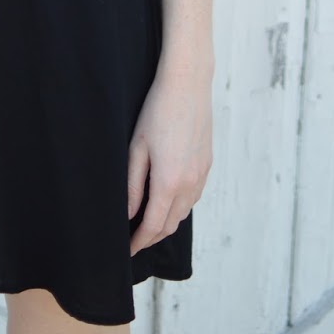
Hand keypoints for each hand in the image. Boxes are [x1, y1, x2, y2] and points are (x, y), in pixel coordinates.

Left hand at [127, 66, 212, 254]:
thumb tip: (128, 214)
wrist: (188, 84)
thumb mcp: (137, 147)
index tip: (126, 250)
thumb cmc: (157, 110)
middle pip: (170, 225)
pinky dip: (178, 207)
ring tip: (146, 221)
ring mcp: (202, 175)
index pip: (153, 226)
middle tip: (133, 238)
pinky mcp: (207, 165)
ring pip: (183, 213)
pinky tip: (166, 199)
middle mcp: (190, 184)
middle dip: (151, 236)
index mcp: (169, 181)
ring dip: (166, 222)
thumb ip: (132, 185)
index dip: (139, 241)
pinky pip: (193, 197)